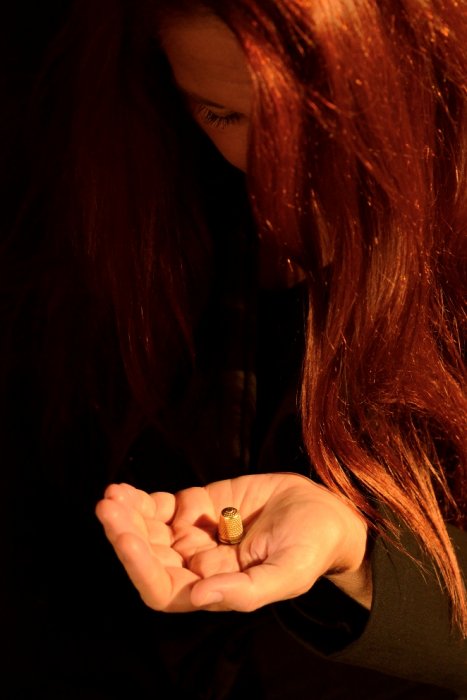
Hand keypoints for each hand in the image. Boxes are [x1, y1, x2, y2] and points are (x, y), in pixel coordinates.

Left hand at [95, 473, 371, 612]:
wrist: (323, 509)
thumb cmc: (311, 546)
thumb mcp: (288, 572)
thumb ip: (245, 590)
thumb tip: (198, 596)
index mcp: (214, 589)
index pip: (163, 587)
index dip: (140, 566)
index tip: (125, 536)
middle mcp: (197, 566)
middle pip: (148, 555)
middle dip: (126, 532)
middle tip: (109, 506)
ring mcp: (195, 535)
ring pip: (149, 530)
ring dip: (129, 514)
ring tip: (114, 494)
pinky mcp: (198, 506)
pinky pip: (161, 506)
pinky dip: (143, 499)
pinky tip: (131, 491)